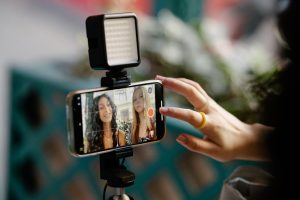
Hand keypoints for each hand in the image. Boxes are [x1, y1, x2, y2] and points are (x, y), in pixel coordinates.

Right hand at [156, 75, 271, 161]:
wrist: (247, 138)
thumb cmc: (230, 146)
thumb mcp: (214, 152)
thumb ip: (195, 145)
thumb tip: (179, 137)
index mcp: (210, 123)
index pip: (190, 115)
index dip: (175, 112)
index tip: (161, 110)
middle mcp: (210, 109)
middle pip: (192, 91)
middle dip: (174, 84)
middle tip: (158, 81)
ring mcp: (211, 103)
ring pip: (194, 86)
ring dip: (178, 80)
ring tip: (162, 79)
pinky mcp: (210, 102)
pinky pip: (196, 88)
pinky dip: (183, 83)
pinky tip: (175, 83)